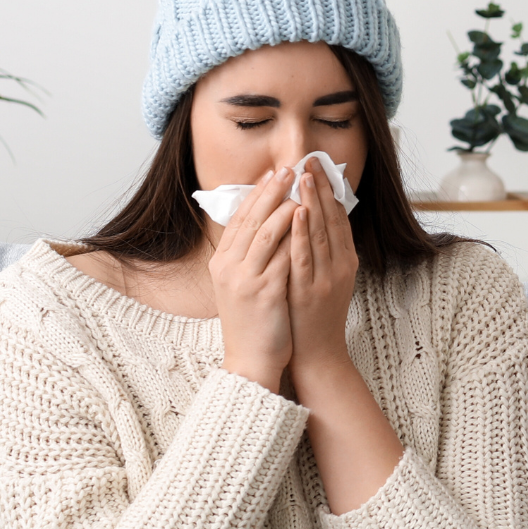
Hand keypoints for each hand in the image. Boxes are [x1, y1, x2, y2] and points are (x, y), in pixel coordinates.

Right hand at [211, 168, 298, 388]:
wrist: (251, 360)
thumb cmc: (254, 321)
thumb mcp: (242, 283)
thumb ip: (250, 255)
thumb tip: (268, 222)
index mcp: (222, 263)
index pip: (239, 219)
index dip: (257, 194)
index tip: (273, 173)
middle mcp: (228, 267)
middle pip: (250, 219)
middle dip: (271, 191)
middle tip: (289, 168)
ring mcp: (244, 279)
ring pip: (264, 232)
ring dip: (283, 205)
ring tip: (299, 185)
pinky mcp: (263, 292)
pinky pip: (280, 256)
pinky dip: (292, 234)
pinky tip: (305, 217)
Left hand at [285, 167, 360, 387]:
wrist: (317, 354)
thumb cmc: (315, 316)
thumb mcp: (325, 278)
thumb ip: (322, 251)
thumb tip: (310, 219)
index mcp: (346, 261)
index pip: (339, 217)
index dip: (330, 190)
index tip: (320, 166)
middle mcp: (341, 266)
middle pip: (333, 219)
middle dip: (321, 187)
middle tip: (312, 160)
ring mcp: (327, 278)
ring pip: (321, 233)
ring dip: (313, 202)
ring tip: (304, 176)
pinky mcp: (310, 291)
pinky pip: (305, 256)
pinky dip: (302, 233)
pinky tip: (297, 213)